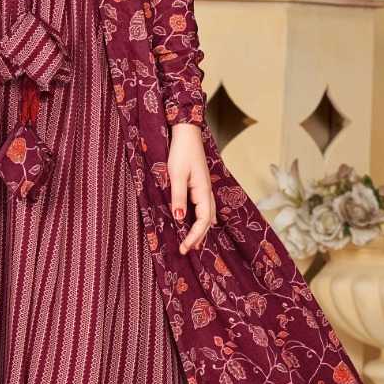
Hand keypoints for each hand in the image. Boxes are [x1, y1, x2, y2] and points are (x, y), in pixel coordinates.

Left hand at [168, 122, 216, 254]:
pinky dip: (203, 218)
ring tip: (194, 242)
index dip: (194, 236)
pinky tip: (203, 222)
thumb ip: (178, 197)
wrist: (187, 132)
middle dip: (198, 237)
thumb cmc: (181, 152)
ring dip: (201, 229)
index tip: (184, 248)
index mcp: (203, 191)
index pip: (202, 221)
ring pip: (207, 214)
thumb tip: (178, 218)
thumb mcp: (176, 175)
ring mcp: (205, 188)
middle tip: (187, 250)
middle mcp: (207, 192)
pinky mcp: (200, 184)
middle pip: (207, 221)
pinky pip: (205, 206)